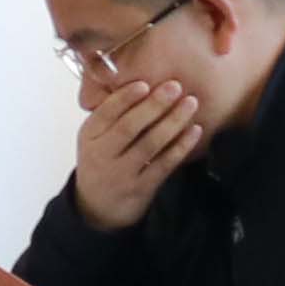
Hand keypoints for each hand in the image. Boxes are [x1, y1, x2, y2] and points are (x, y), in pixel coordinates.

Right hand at [67, 74, 204, 231]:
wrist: (98, 207)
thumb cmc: (102, 160)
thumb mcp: (94, 138)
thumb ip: (112, 114)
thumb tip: (142, 78)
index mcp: (89, 136)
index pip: (105, 114)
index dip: (125, 98)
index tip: (145, 83)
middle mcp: (102, 154)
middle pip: (129, 127)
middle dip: (154, 105)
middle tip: (175, 86)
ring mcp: (122, 173)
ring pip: (149, 145)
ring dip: (172, 122)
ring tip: (191, 103)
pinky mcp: (141, 188)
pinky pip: (164, 164)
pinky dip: (180, 147)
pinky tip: (194, 131)